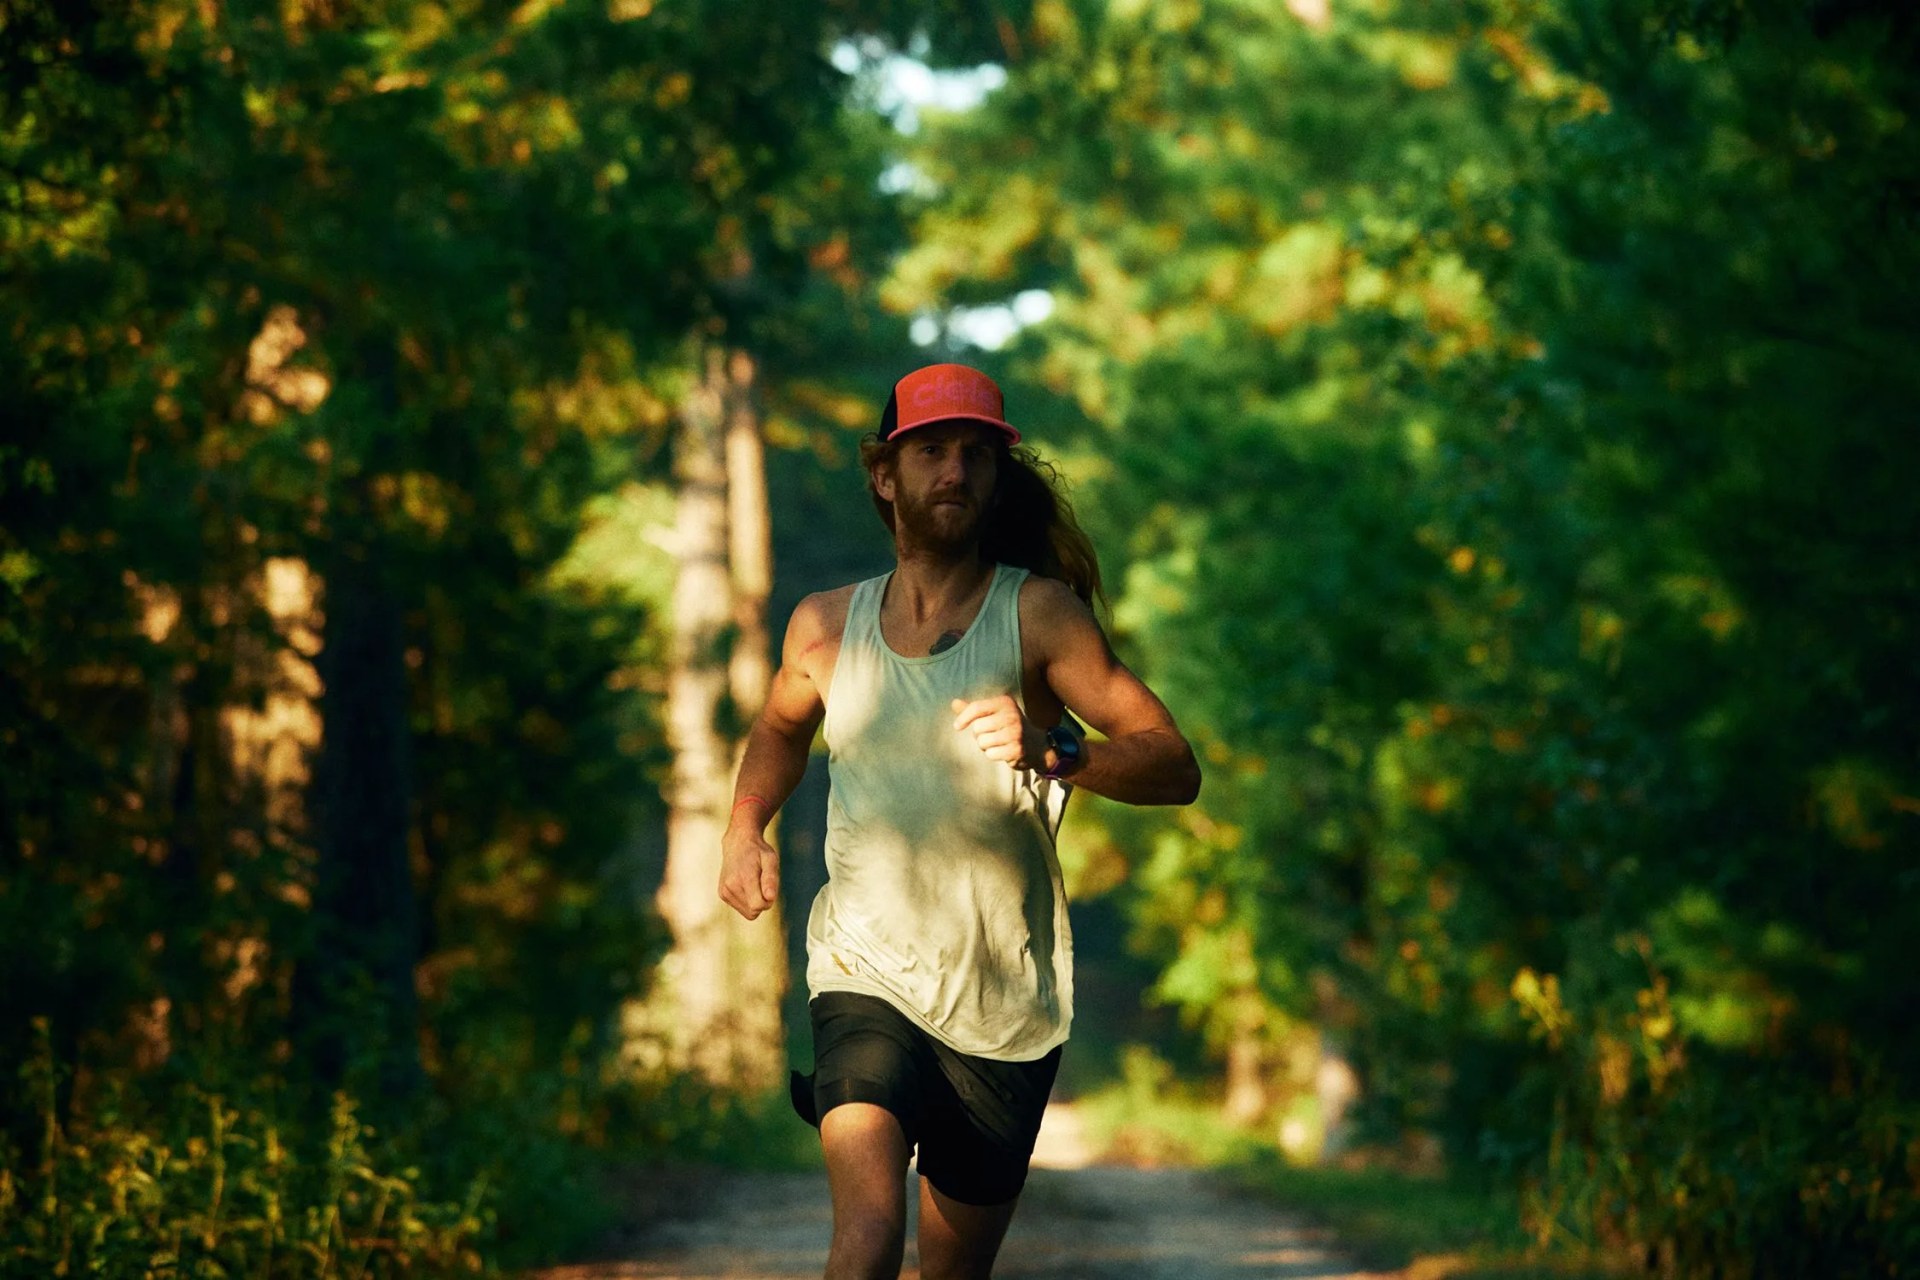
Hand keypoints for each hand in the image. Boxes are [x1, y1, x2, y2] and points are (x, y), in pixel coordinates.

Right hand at [719, 805, 779, 920]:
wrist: (737, 843)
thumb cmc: (758, 852)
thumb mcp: (770, 860)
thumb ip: (771, 879)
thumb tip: (770, 898)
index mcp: (743, 879)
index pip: (759, 906)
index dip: (768, 900)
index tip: (769, 887)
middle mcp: (730, 887)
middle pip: (753, 912)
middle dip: (761, 901)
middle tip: (761, 882)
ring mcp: (724, 891)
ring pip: (747, 912)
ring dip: (754, 901)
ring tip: (753, 882)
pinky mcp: (722, 894)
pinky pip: (740, 908)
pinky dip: (746, 900)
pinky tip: (745, 884)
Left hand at [951, 695, 1046, 770]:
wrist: (1036, 745)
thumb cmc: (1008, 727)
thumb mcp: (994, 714)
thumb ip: (974, 709)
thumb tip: (954, 703)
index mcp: (1005, 703)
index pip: (976, 707)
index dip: (963, 718)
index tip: (957, 727)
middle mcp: (1011, 715)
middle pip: (977, 728)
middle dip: (979, 735)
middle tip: (992, 735)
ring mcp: (1016, 733)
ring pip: (982, 742)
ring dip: (986, 746)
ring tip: (998, 743)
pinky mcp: (1017, 749)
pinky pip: (990, 754)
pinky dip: (993, 755)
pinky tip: (1004, 751)